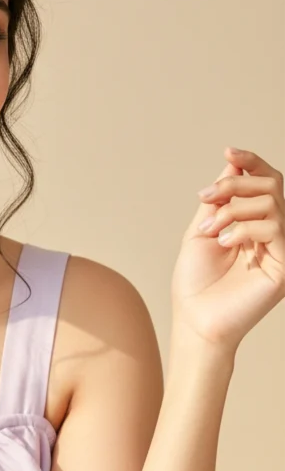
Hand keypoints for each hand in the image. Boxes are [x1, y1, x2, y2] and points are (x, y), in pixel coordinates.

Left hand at [172, 146, 284, 354]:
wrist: (195, 320)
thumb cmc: (196, 282)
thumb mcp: (202, 229)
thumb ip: (220, 198)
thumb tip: (232, 160)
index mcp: (255, 224)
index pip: (266, 183)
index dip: (251, 162)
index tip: (229, 151)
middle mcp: (273, 233)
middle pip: (272, 185)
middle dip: (235, 183)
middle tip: (206, 199)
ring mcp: (281, 249)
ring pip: (273, 202)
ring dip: (233, 209)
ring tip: (212, 229)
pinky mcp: (284, 265)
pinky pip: (275, 227)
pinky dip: (244, 228)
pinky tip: (224, 242)